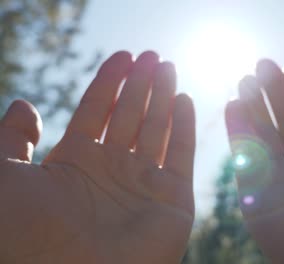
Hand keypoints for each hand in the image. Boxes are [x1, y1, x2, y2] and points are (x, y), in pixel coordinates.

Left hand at [0, 51, 194, 263]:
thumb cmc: (24, 233)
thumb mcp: (2, 175)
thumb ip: (12, 137)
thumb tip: (25, 104)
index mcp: (76, 161)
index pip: (97, 110)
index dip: (110, 81)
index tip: (123, 55)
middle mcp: (112, 170)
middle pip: (131, 116)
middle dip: (141, 84)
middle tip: (153, 55)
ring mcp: (144, 185)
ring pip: (157, 130)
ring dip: (163, 97)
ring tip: (168, 66)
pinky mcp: (173, 201)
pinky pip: (182, 156)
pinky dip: (185, 127)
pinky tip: (185, 99)